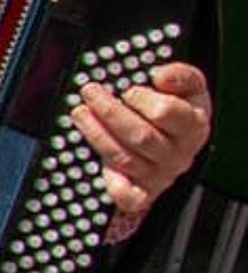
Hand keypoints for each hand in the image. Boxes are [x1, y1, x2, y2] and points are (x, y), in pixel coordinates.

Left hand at [75, 59, 209, 233]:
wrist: (181, 143)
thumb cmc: (179, 110)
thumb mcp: (188, 87)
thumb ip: (180, 76)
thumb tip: (160, 76)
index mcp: (192, 125)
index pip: (166, 113)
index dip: (142, 99)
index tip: (128, 90)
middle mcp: (178, 153)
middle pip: (140, 136)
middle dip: (110, 112)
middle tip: (90, 92)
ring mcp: (160, 175)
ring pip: (124, 158)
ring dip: (96, 134)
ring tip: (80, 112)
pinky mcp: (143, 191)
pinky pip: (130, 197)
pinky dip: (115, 188)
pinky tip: (99, 167)